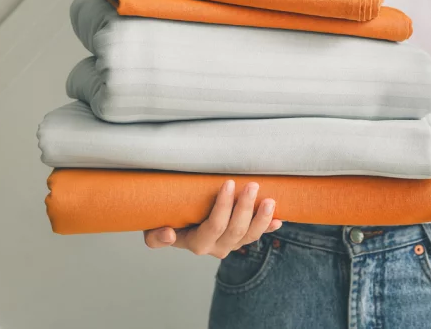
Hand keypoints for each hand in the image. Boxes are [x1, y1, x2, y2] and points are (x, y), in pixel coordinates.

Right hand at [143, 180, 281, 257]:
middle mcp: (216, 247)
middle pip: (236, 231)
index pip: (214, 226)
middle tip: (252, 185)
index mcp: (197, 243)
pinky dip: (268, 227)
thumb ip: (155, 237)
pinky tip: (279, 219)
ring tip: (270, 200)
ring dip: (262, 219)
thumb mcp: (151, 229)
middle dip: (246, 208)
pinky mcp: (241, 239)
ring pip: (250, 236)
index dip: (223, 207)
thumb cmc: (165, 221)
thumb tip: (169, 234)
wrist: (176, 227)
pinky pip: (257, 235)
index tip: (228, 183)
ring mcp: (231, 244)